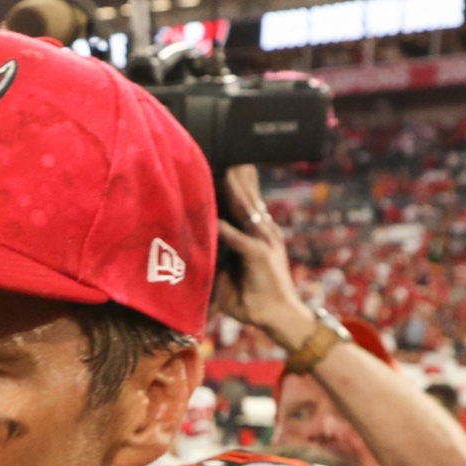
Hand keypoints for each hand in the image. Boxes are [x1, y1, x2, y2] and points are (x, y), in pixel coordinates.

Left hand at [213, 166, 317, 351]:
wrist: (278, 316)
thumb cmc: (251, 297)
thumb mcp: (228, 273)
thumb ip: (213, 259)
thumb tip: (187, 253)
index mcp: (257, 233)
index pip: (246, 201)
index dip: (238, 181)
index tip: (227, 160)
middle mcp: (262, 233)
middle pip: (248, 198)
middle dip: (239, 175)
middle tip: (230, 149)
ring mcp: (263, 243)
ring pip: (247, 212)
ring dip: (236, 191)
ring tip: (226, 168)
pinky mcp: (259, 258)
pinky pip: (240, 242)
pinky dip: (227, 231)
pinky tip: (216, 221)